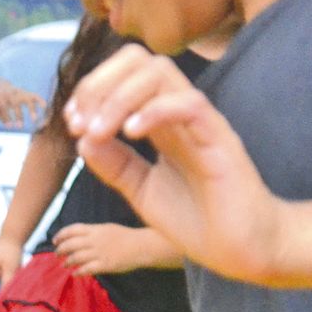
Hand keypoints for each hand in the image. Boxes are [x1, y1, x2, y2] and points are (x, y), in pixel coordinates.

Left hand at [0, 77, 44, 130]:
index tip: (10, 127)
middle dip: (18, 115)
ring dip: (31, 108)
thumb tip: (7, 122)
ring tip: (34, 119)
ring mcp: (18, 92)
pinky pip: (34, 96)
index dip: (6, 116)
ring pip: (27, 98)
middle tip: (19, 127)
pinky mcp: (25, 92)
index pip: (3, 106)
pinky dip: (40, 100)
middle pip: (16, 103)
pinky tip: (45, 107)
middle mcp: (10, 93)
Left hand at [51, 223, 148, 275]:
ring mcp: (100, 253)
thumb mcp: (107, 228)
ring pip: (76, 257)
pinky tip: (75, 273)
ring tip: (64, 264)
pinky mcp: (105, 265)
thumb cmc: (126, 237)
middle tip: (57, 254)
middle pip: (71, 244)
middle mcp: (95, 240)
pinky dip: (78, 272)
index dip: (61, 235)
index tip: (55, 240)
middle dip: (61, 249)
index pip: (72, 229)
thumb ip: (93, 232)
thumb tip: (78, 236)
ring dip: (68, 261)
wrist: (142, 246)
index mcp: (96, 229)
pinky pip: (87, 269)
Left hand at [63, 45, 288, 283]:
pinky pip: (189, 104)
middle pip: (139, 60)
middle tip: (79, 122)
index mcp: (161, 123)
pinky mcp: (220, 140)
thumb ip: (114, 165)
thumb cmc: (197, 220)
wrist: (239, 251)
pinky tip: (130, 135)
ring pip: (160, 73)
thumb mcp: (141, 190)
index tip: (71, 123)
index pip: (124, 76)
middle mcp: (179, 115)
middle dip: (98, 84)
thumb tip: (82, 139)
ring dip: (118, 97)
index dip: (91, 90)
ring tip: (98, 131)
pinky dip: (153, 110)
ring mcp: (201, 123)